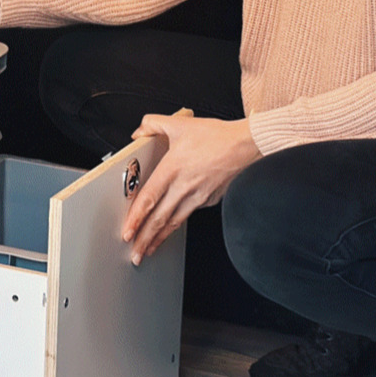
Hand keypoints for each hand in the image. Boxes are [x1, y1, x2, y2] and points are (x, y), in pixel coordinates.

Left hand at [121, 114, 260, 265]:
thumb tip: (138, 131)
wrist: (248, 144)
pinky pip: (189, 214)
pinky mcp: (210, 200)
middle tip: (134, 253)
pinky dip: (177, 224)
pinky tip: (169, 229)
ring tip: (148, 250)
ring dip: (159, 238)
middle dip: (145, 239)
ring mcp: (199, 196)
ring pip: (174, 222)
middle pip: (160, 219)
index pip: (149, 199)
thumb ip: (153, 124)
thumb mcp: (180, 123)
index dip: (136, 218)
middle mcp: (185, 186)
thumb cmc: (218, 136)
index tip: (127, 232)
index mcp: (173, 168)